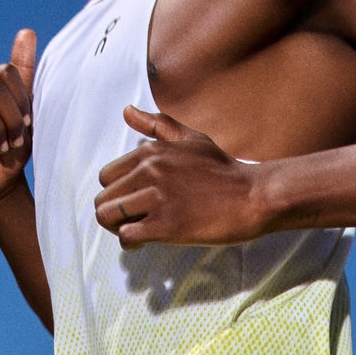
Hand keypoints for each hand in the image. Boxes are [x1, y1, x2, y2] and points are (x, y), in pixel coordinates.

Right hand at [0, 30, 36, 209]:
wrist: (2, 179)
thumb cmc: (14, 143)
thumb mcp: (26, 107)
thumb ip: (24, 71)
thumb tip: (27, 31)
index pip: (7, 72)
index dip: (22, 99)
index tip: (28, 122)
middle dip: (13, 117)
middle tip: (17, 138)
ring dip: (1, 129)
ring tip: (4, 145)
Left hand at [94, 106, 266, 248]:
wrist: (253, 196)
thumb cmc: (224, 170)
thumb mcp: (191, 138)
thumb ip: (158, 125)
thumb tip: (127, 111)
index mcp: (150, 152)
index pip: (106, 176)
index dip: (117, 193)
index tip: (135, 202)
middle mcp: (149, 171)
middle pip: (103, 199)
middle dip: (114, 213)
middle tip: (135, 221)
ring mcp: (157, 198)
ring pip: (108, 217)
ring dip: (119, 229)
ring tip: (138, 231)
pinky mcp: (166, 225)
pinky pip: (126, 236)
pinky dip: (131, 243)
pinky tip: (146, 242)